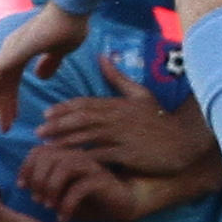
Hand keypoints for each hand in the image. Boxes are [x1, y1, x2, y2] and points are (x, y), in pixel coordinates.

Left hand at [0, 3, 89, 128]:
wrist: (72, 12)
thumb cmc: (70, 27)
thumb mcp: (60, 51)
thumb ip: (50, 63)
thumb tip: (40, 76)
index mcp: (22, 49)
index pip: (11, 79)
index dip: (11, 99)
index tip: (13, 118)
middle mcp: (11, 49)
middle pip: (1, 83)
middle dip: (1, 107)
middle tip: (2, 129)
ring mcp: (9, 50)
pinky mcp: (10, 54)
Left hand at [17, 143, 139, 221]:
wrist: (120, 205)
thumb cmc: (87, 199)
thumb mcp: (62, 193)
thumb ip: (44, 185)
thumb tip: (24, 184)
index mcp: (66, 155)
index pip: (39, 150)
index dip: (27, 167)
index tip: (22, 186)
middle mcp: (78, 156)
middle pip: (50, 155)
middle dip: (38, 178)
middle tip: (37, 200)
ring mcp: (91, 166)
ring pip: (65, 167)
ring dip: (52, 188)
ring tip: (49, 207)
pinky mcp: (103, 181)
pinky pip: (80, 188)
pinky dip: (67, 204)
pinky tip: (63, 217)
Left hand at [37, 58, 212, 176]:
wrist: (182, 142)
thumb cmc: (160, 119)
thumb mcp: (141, 93)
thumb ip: (118, 77)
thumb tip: (102, 56)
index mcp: (118, 103)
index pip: (85, 104)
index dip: (64, 109)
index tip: (47, 114)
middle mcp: (117, 118)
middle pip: (81, 119)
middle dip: (57, 125)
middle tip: (38, 132)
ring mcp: (121, 136)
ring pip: (86, 137)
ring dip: (64, 142)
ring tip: (45, 147)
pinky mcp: (126, 154)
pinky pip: (99, 156)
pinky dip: (82, 159)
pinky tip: (68, 164)